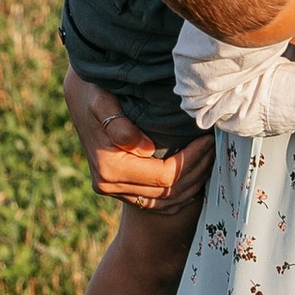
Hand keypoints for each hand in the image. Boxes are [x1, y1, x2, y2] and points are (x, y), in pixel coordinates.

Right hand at [62, 67, 209, 209]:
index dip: (190, 161)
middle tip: (213, 148)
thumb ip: (119, 124)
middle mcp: (108, 185)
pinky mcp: (120, 189)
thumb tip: (144, 148)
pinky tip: (195, 175)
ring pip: (164, 202)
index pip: (162, 176)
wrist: (81, 95)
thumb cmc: (96, 91)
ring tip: (208, 159)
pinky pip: (156, 203)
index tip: (206, 141)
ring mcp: (113, 190)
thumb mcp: (103, 101)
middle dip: (196, 171)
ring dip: (191, 184)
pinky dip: (179, 194)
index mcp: (108, 168)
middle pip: (166, 192)